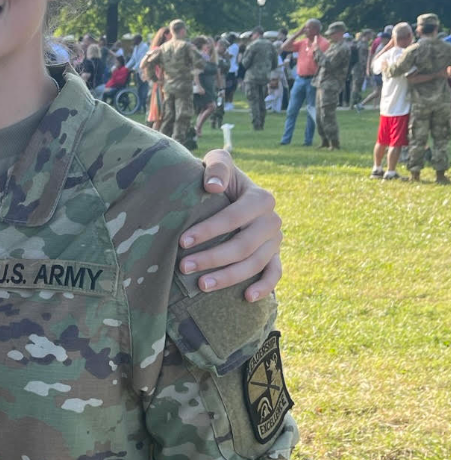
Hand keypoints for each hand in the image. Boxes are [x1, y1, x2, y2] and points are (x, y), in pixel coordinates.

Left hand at [181, 154, 281, 300]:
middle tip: (184, 267)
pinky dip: (264, 287)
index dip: (209, 230)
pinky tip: (246, 297)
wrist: (233, 192)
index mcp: (261, 198)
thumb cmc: (219, 178)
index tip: (183, 241)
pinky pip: (275, 274)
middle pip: (243, 245)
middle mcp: (272, 220)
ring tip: (201, 285)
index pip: (234, 217)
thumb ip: (217, 167)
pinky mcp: (275, 256)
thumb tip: (214, 186)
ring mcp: (275, 241)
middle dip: (212, 258)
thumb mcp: (218, 162)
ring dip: (228, 277)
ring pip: (255, 264)